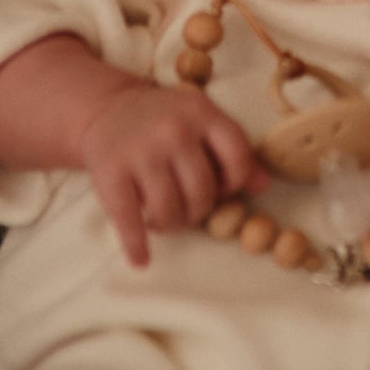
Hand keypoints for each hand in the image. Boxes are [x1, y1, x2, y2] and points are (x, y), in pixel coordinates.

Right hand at [77, 81, 254, 266]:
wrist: (107, 109)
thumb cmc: (165, 121)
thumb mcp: (202, 121)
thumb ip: (232, 150)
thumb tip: (263, 186)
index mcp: (202, 113)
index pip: (238, 155)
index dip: (236, 181)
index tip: (222, 189)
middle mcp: (174, 130)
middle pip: (202, 189)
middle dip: (199, 209)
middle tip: (188, 210)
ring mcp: (141, 152)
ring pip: (169, 209)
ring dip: (171, 225)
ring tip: (165, 220)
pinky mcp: (110, 174)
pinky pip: (128, 220)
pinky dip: (137, 247)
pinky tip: (142, 259)